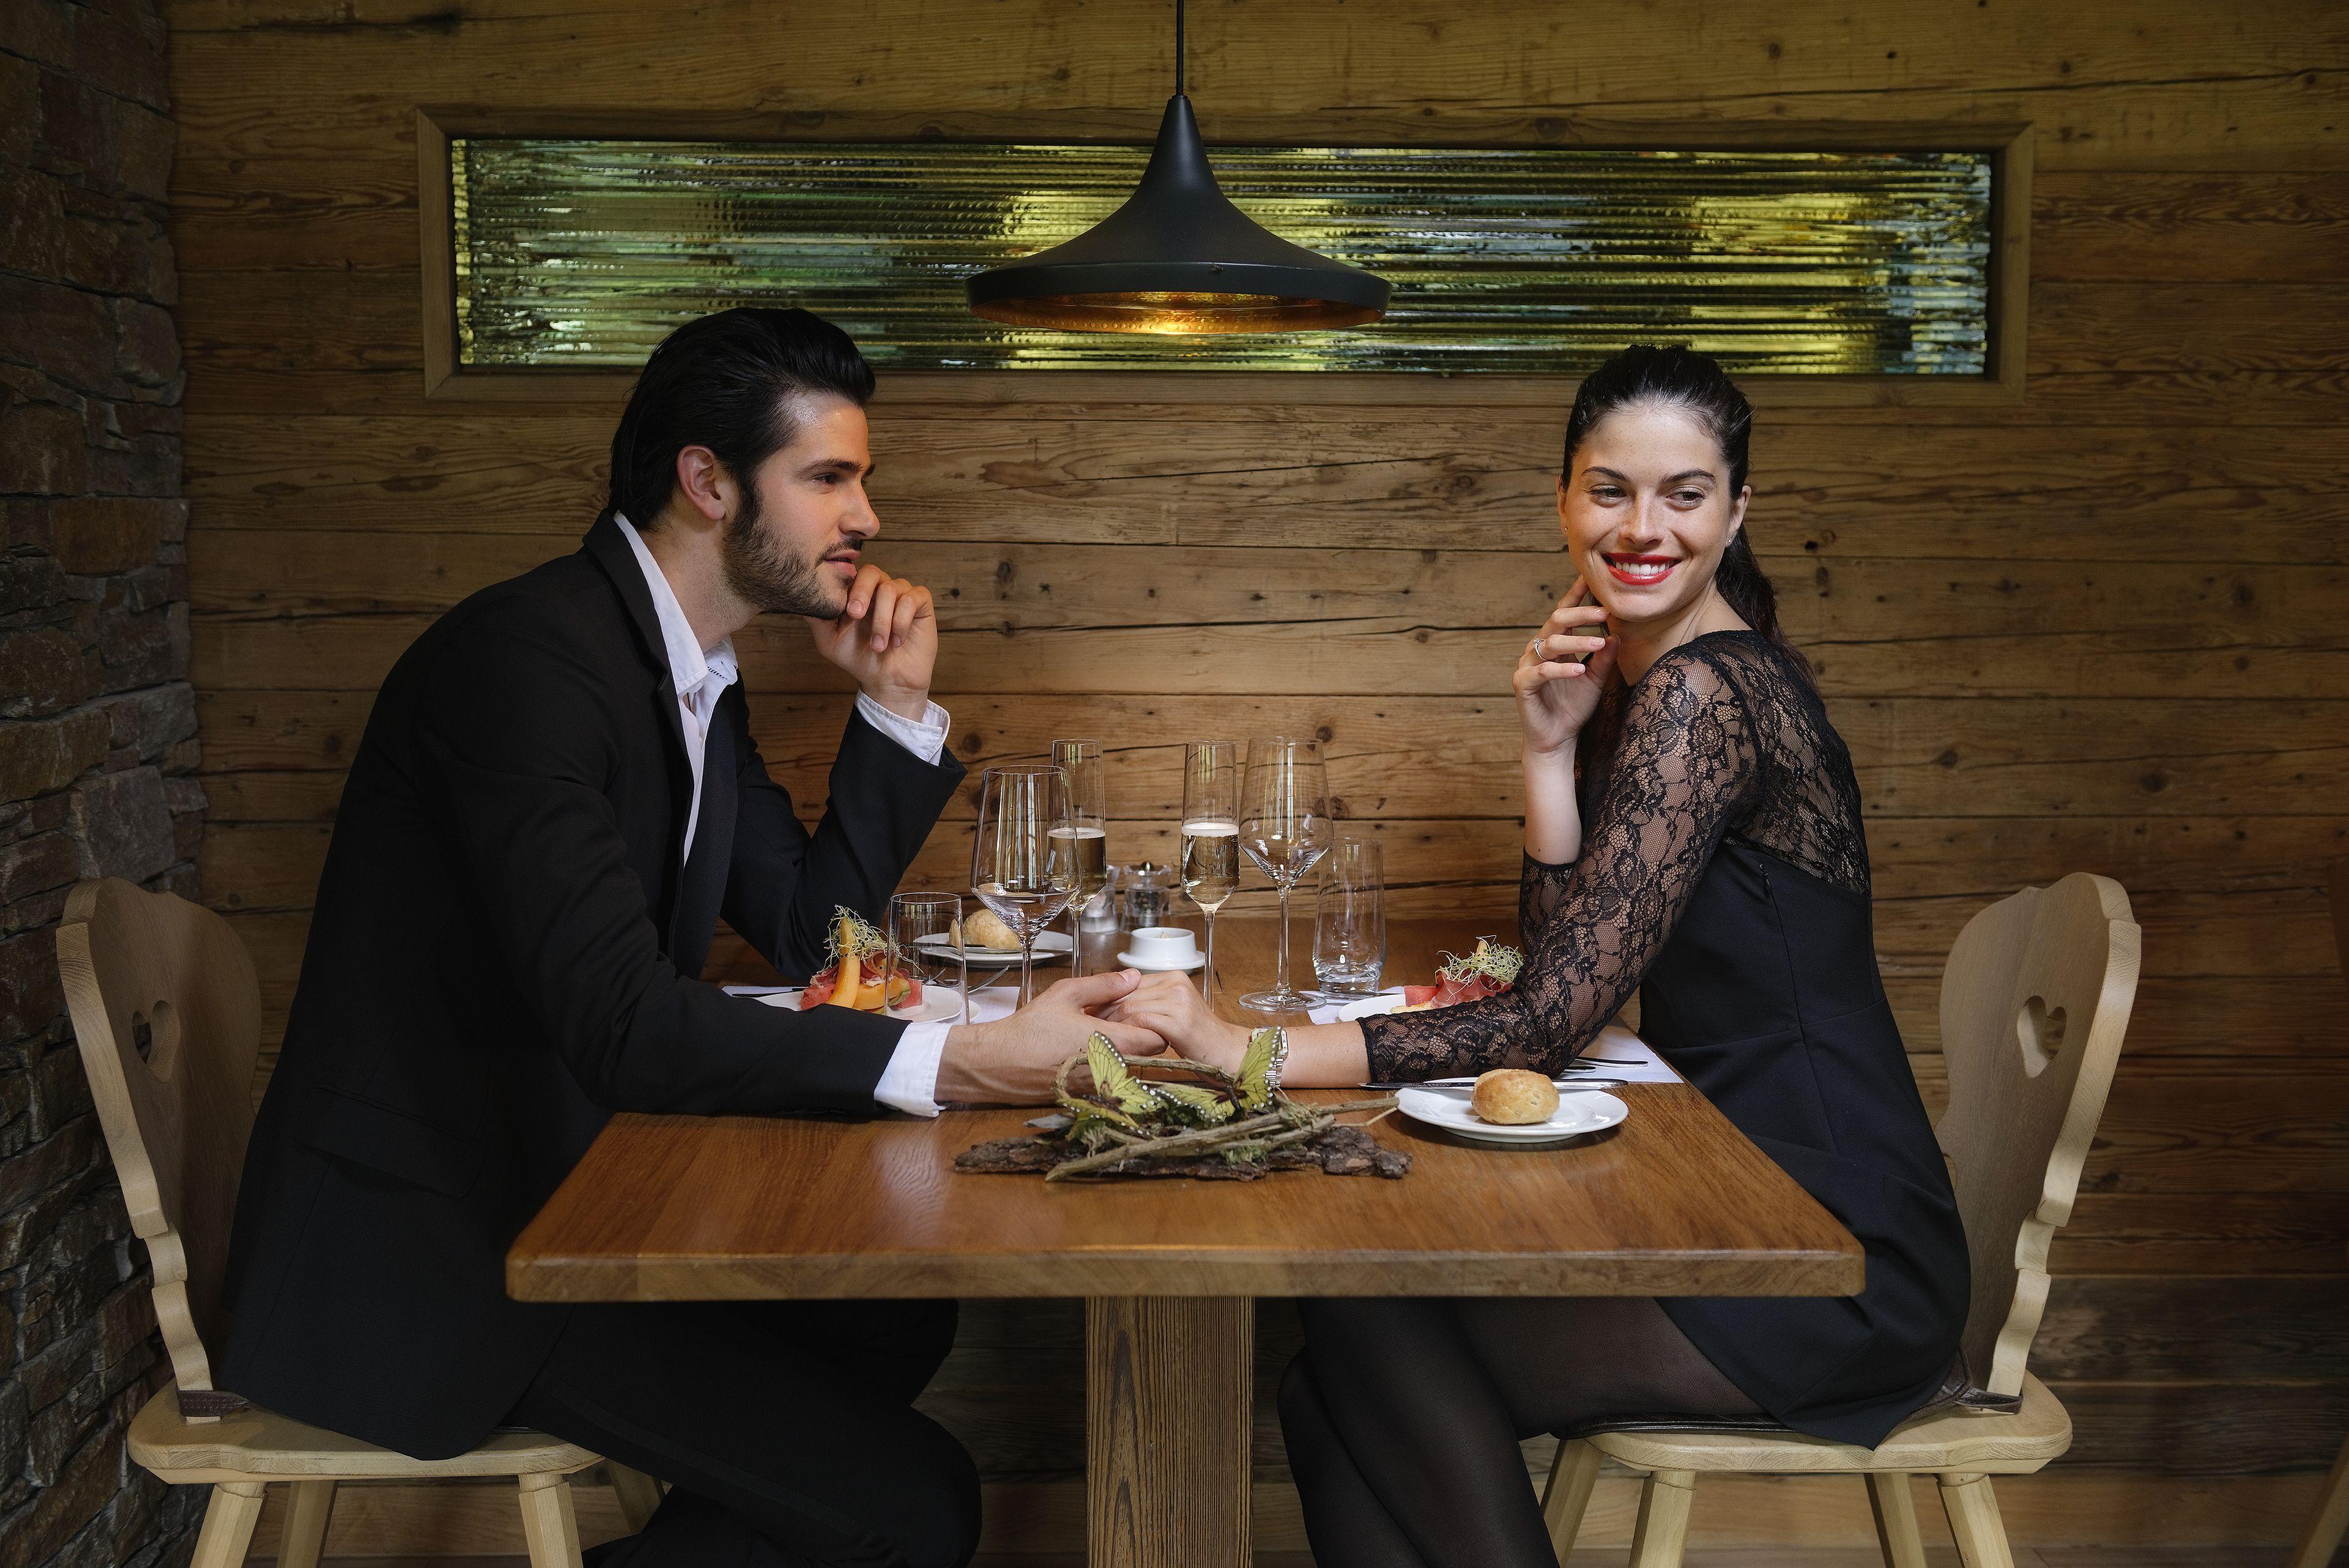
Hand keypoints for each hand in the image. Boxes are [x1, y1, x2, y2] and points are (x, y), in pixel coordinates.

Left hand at [808, 563, 937, 720]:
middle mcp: (879, 588)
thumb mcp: (829, 641)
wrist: (887, 681)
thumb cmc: (858, 659)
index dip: (848, 589)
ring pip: (891, 589)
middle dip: (862, 593)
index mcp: (858, 593)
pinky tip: (897, 641)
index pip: (851, 573)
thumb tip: (799, 598)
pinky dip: (901, 621)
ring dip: (882, 621)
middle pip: (872, 572)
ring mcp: (901, 593)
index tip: (846, 613)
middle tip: (856, 616)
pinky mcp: (921, 602)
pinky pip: (912, 599)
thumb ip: (816, 618)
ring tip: (879, 646)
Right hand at [934, 969, 1163, 1105]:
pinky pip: (1111, 1078)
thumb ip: (1104, 986)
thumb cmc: (1029, 1029)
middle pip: (1149, 1055)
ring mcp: (1101, 1087)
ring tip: (1098, 1031)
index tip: (1139, 1010)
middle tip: (1119, 1017)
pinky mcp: (1088, 1095)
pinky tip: (1085, 1047)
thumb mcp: (1066, 994)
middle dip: (1142, 1035)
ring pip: (1131, 1067)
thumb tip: (1133, 977)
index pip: (1159, 1039)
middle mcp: (1112, 1070)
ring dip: (1124, 1049)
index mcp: (1112, 1043)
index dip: (1154, 1022)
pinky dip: (1107, 1063)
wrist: (998, 1064)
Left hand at [1099, 972, 1250, 1072]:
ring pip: (1131, 1007)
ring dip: (1113, 1023)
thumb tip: (1113, 1001)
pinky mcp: (1179, 1022)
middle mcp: (1176, 983)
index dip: (1109, 997)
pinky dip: (1128, 1032)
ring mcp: (1179, 1001)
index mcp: (1173, 976)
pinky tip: (1123, 1041)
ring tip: (1104, 1035)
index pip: (1130, 982)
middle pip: (1128, 994)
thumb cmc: (1197, 1033)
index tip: (1094, 1011)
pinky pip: (1142, 1022)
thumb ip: (1150, 999)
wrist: (1224, 1049)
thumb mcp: (1173, 1008)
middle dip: (1106, 1010)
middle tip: (1091, 1024)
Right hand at [1515, 579, 1616, 758]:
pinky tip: (1579, 670)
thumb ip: (1604, 658)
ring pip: (1551, 644)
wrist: (1558, 738)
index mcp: (1556, 644)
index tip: (1591, 579)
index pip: (1565, 614)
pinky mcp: (1522, 684)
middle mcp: (1539, 649)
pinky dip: (1560, 669)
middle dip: (1581, 614)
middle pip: (1557, 621)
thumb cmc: (1574, 707)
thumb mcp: (1596, 680)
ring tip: (1599, 643)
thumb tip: (1616, 634)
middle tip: (1604, 611)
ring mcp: (1528, 665)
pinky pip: (1541, 671)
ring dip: (1577, 642)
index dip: (1576, 596)